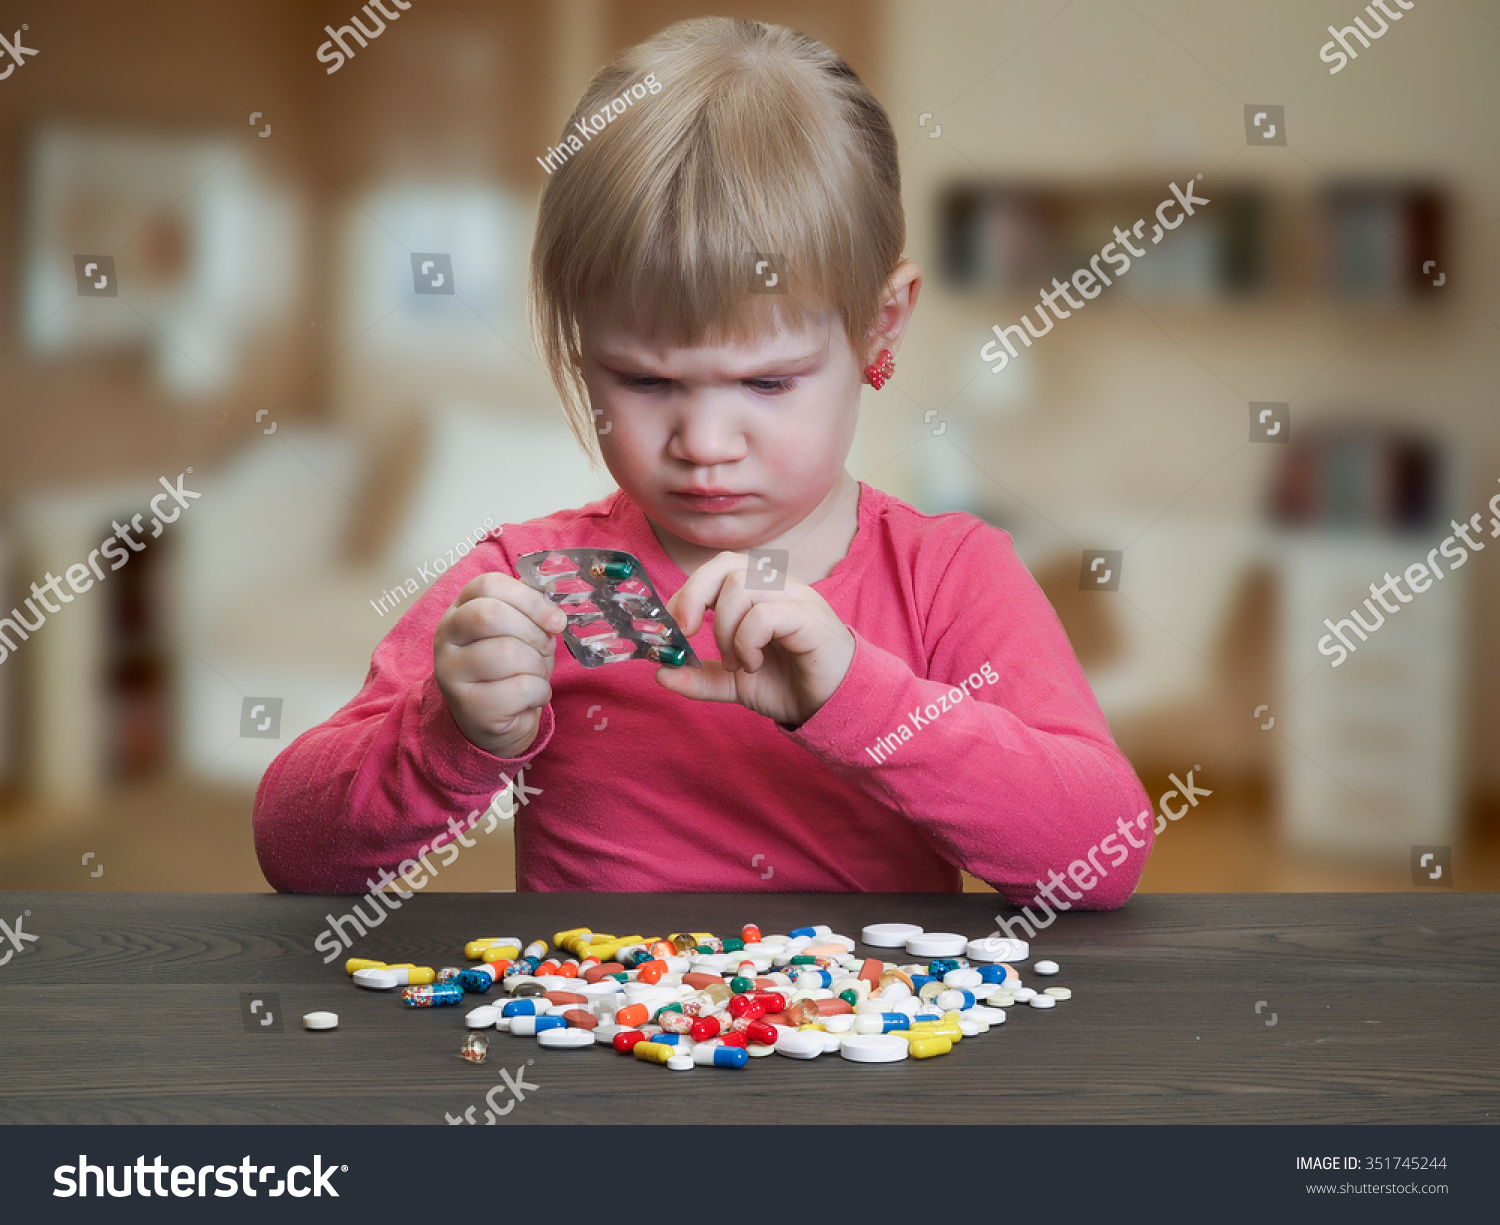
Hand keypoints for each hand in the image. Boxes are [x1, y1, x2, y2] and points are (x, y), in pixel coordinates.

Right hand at [434, 572, 565, 756]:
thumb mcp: (518, 632)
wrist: (495, 722)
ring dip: (538, 665)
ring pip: (508, 652)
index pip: (488, 585)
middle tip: (545, 648)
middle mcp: (446, 638)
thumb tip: (553, 604)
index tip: (554, 619)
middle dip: (533, 632)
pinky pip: (520, 687)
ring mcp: (452, 673)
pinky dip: (540, 692)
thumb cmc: (510, 670)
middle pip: (492, 615)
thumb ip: (529, 611)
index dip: (529, 599)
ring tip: (535, 675)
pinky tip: (532, 697)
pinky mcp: (470, 706)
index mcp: (459, 610)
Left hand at [655, 551, 854, 726]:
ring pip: (743, 587)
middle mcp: (779, 588)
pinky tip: (753, 664)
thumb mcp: (735, 684)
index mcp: (760, 594)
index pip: (720, 566)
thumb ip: (701, 677)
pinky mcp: (810, 621)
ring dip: (725, 630)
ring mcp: (797, 600)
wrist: (834, 707)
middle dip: (696, 596)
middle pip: (728, 565)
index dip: (690, 590)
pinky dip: (747, 641)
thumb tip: (661, 673)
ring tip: (736, 662)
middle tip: (690, 633)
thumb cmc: (790, 684)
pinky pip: (766, 613)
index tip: (676, 627)